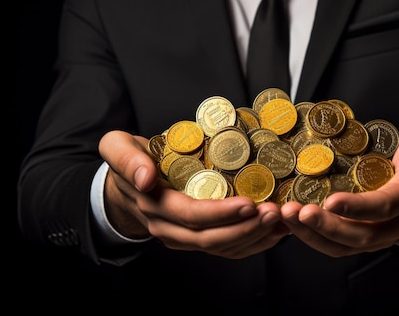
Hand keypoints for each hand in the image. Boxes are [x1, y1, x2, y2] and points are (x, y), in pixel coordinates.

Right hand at [98, 130, 289, 258]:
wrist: (126, 186)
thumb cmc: (131, 160)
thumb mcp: (117, 148)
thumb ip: (126, 159)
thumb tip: (144, 177)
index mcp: (155, 205)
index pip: (191, 215)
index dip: (221, 213)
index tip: (249, 203)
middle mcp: (170, 228)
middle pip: (211, 237)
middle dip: (246, 228)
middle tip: (275, 212)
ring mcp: (184, 237)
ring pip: (222, 247)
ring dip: (254, 237)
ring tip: (281, 221)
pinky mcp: (198, 238)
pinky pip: (226, 249)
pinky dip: (253, 243)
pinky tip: (275, 233)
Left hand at [280, 126, 398, 256]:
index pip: (384, 207)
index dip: (358, 208)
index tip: (330, 201)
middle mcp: (394, 224)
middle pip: (360, 236)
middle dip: (326, 226)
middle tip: (297, 212)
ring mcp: (376, 236)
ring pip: (343, 247)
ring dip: (311, 235)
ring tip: (286, 216)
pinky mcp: (358, 240)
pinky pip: (334, 245)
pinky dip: (309, 236)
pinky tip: (289, 222)